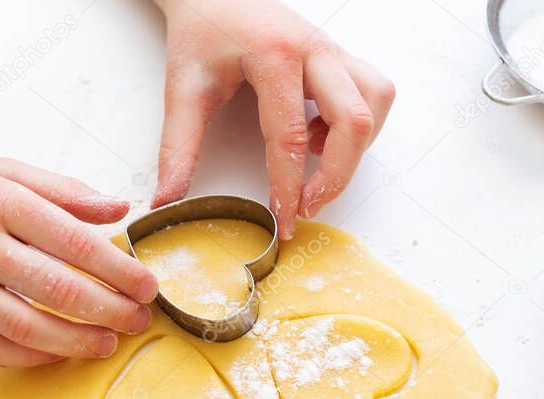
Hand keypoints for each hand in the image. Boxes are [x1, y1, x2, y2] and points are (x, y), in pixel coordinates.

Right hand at [0, 151, 157, 365]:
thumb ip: (61, 190)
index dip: (118, 269)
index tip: (146, 285)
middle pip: (57, 290)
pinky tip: (59, 353)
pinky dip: (30, 357)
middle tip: (138, 319)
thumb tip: (118, 209)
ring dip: (75, 342)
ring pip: (26, 329)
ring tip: (107, 344)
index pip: (74, 242)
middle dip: (108, 310)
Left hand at [153, 0, 394, 238]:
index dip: (288, 187)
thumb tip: (168, 198)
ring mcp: (334, 49)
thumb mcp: (184, 88)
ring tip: (314, 160)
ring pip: (376, 104)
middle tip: (307, 205)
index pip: (290, 135)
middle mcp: (315, 48)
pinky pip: (373, 93)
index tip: (285, 221)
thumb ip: (177, 147)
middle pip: (354, 121)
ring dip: (354, 146)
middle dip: (337, 174)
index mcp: (275, 54)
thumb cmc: (202, 32)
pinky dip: (356, 124)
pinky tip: (318, 133)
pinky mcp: (340, 56)